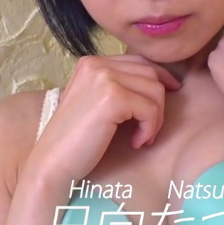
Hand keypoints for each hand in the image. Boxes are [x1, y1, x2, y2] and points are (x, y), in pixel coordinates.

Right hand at [26, 54, 181, 184]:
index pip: (138, 61)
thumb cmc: (76, 141)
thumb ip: (118, 87)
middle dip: (158, 102)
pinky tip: (136, 142)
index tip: (170, 94)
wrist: (53, 164)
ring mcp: (103, 78)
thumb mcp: (96, 104)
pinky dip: (149, 128)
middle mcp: (96, 64)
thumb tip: (160, 82)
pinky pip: (150, 109)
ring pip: (155, 90)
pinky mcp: (112, 97)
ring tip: (141, 137)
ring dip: (155, 118)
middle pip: (150, 73)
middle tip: (150, 129)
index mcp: (90, 63)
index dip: (160, 78)